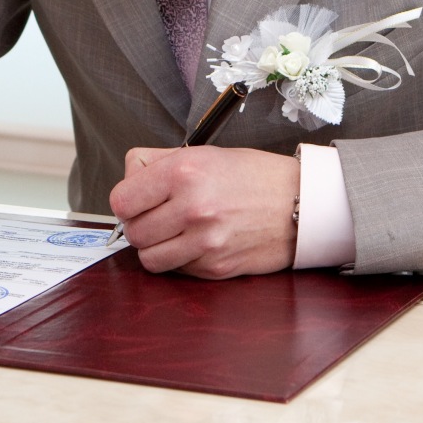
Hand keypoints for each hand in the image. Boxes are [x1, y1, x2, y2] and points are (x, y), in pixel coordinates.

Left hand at [108, 145, 299, 278]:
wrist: (300, 203)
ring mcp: (204, 241)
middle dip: (140, 223)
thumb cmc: (255, 176)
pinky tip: (197, 241)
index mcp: (185, 172)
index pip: (122, 200)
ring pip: (149, 258)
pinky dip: (179, 259)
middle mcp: (193, 207)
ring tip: (175, 230)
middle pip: (132, 231)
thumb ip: (159, 162)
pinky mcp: (215, 266)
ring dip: (156, 246)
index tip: (137, 199)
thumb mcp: (205, 152)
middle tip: (158, 214)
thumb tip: (129, 178)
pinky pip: (176, 270)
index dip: (127, 200)